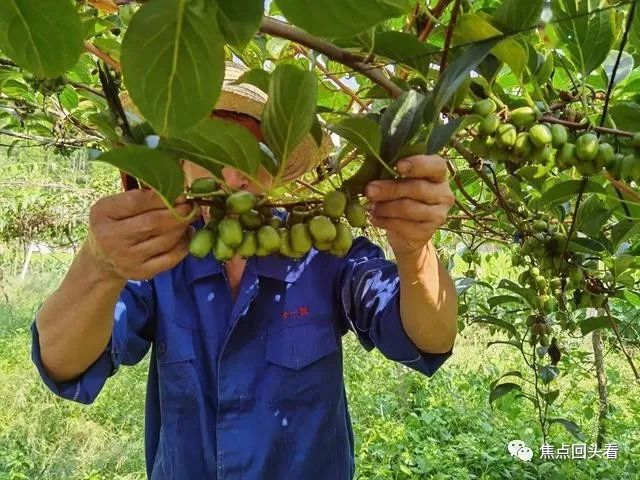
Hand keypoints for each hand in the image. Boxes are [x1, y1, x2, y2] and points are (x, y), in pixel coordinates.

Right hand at [84, 189, 199, 281]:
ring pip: (166, 240)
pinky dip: (185, 243)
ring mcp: (128, 259)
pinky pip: (172, 257)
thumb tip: (174, 188)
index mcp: (103, 215)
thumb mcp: (114, 207)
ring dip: (183, 226)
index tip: (180, 193)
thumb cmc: (113, 225)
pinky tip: (188, 233)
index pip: (136, 202)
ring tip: (189, 217)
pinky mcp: (142, 272)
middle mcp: (112, 239)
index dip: (162, 197)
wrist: (101, 260)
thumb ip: (138, 197)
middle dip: (177, 212)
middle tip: (191, 206)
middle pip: (153, 223)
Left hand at [365, 155, 454, 257]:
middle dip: (390, 189)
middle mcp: (444, 194)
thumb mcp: (399, 180)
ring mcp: (438, 214)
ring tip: (370, 207)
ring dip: (385, 207)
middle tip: (369, 190)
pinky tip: (374, 219)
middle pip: (417, 188)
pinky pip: (404, 226)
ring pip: (409, 209)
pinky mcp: (427, 232)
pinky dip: (385, 222)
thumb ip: (392, 172)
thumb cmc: (402, 196)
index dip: (418, 164)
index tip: (398, 165)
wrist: (407, 230)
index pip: (436, 165)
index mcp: (439, 174)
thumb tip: (372, 167)